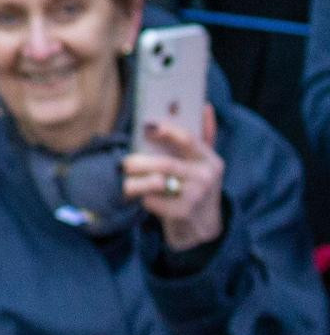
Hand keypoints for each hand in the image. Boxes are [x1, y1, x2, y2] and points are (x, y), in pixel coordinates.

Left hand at [123, 105, 225, 250]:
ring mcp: (195, 197)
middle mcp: (205, 177)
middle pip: (163, 163)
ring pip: (155, 182)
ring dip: (134, 182)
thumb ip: (204, 136)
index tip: (147, 127)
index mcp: (210, 160)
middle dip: (137, 162)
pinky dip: (142, 199)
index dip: (166, 131)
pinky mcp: (181, 213)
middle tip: (124, 164)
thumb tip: (205, 105)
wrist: (203, 229)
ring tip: (126, 182)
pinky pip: (151, 200)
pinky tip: (142, 199)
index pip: (187, 139)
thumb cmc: (196, 188)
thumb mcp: (204, 164)